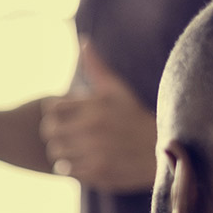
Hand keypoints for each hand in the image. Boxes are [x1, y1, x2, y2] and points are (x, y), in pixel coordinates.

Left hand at [39, 41, 157, 191]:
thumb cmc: (134, 116)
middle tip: (68, 135)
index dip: (56, 113)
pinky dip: (72, 168)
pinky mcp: (98, 172)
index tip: (67, 117)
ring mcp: (95, 150)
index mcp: (96, 105)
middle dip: (55, 133)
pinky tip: (85, 161)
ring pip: (55, 152)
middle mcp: (93, 127)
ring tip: (77, 149)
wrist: (162, 150)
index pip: (52, 108)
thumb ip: (96, 66)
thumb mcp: (117, 90)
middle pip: (49, 131)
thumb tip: (83, 40)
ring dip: (62, 152)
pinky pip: (67, 170)